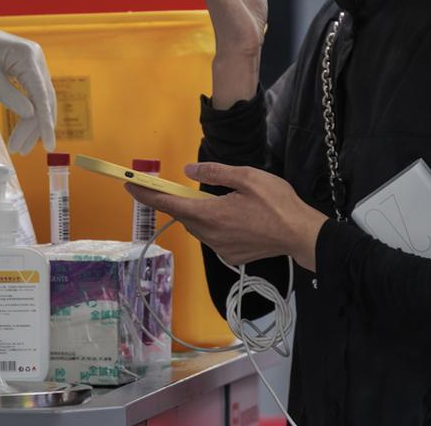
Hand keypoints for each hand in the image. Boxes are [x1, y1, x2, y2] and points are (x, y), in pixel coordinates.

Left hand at [0, 17, 55, 153]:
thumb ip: (9, 96)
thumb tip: (31, 115)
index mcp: (28, 56)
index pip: (42, 94)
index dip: (46, 121)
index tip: (49, 145)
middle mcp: (36, 59)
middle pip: (43, 99)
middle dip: (35, 127)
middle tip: (21, 150)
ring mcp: (31, 64)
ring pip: (39, 99)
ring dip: (31, 124)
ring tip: (20, 147)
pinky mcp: (24, 70)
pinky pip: (31, 94)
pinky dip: (27, 113)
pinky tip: (22, 129)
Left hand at [125, 162, 328, 269]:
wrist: (300, 235)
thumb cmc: (277, 203)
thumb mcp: (247, 177)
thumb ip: (215, 174)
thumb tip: (188, 173)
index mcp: (211, 214)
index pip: (170, 204)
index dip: (147, 195)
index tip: (130, 186)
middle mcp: (211, 235)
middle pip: (184, 217)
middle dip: (174, 203)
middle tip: (168, 187)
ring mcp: (220, 249)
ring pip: (198, 228)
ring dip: (197, 215)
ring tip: (212, 201)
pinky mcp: (230, 256)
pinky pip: (212, 238)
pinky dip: (213, 226)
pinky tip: (231, 218)